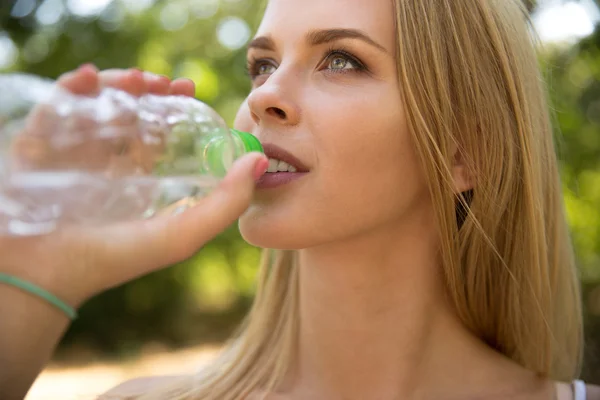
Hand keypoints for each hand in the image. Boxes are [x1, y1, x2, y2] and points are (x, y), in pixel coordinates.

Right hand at [0, 65, 267, 306]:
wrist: (47, 278)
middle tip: (163, 81)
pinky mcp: (36, 148)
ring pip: (96, 105)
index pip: (158, 134)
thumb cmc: (115, 259)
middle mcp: (105, 163)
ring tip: (136, 79)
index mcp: (136, 179)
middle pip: (128, 114)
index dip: (176, 109)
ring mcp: (70, 154)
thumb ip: (227, 203)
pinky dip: (69, 89)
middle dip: (148, 91)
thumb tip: (262, 160)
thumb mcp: (182, 234)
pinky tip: (88, 78)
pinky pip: (52, 109)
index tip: (189, 89)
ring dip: (116, 85)